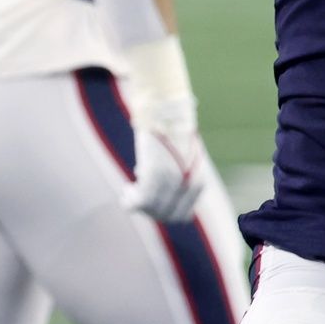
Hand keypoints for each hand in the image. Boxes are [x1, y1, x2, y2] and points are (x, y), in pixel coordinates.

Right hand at [121, 93, 209, 222]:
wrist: (166, 107)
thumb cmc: (172, 130)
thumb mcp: (181, 158)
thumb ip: (177, 177)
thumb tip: (158, 193)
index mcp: (198, 181)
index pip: (181, 214)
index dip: (165, 212)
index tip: (153, 204)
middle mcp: (187, 184)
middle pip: (165, 215)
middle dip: (150, 210)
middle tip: (137, 197)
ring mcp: (171, 180)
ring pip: (150, 210)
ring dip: (138, 205)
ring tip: (129, 191)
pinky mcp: (154, 174)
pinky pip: (139, 201)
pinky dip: (129, 201)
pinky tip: (126, 190)